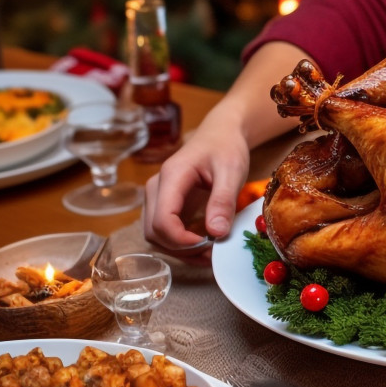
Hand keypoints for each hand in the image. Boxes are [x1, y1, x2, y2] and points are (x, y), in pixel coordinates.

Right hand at [143, 112, 251, 258]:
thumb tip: (216, 233)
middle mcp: (156, 187)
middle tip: (213, 252)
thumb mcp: (232, 171)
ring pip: (155, 235)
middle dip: (182, 249)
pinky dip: (180, 244)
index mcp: (172, 176)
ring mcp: (157, 197)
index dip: (182, 240)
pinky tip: (203, 244)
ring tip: (210, 250)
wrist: (220, 134)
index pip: (162, 220)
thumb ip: (223, 201)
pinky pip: (163, 231)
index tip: (210, 244)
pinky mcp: (163, 204)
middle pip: (154, 231)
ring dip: (180, 250)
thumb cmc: (225, 148)